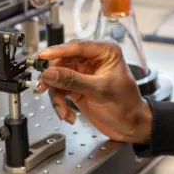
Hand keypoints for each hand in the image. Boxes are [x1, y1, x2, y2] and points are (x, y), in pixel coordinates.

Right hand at [36, 41, 152, 143]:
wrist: (131, 126)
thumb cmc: (127, 105)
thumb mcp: (100, 91)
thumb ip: (73, 81)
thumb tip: (50, 73)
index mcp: (105, 52)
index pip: (77, 46)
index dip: (57, 51)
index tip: (42, 56)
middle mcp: (92, 60)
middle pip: (63, 61)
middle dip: (53, 77)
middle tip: (44, 87)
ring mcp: (83, 74)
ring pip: (58, 77)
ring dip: (57, 95)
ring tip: (63, 110)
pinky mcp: (76, 87)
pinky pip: (60, 90)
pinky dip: (60, 103)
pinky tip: (67, 115)